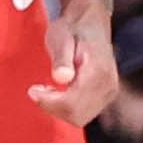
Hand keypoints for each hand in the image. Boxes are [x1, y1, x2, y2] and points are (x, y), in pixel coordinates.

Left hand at [28, 0, 115, 125]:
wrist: (91, 24)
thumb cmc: (73, 30)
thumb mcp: (60, 39)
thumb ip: (62, 59)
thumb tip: (62, 78)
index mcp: (97, 74)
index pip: (72, 104)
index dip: (49, 103)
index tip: (33, 90)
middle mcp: (108, 87)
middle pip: (77, 116)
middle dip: (53, 108)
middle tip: (37, 91)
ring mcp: (109, 93)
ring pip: (81, 117)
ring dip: (60, 109)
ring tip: (48, 90)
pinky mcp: (107, 96)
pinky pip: (85, 112)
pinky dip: (68, 107)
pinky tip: (60, 92)